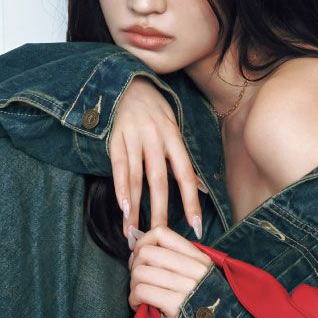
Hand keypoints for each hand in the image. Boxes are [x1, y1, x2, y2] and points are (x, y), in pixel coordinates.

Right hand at [109, 76, 206, 242]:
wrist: (129, 82)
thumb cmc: (155, 112)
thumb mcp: (174, 130)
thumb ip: (183, 161)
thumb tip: (203, 189)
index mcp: (174, 138)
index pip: (186, 176)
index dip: (192, 202)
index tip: (195, 227)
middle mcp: (156, 138)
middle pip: (159, 180)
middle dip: (161, 211)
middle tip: (160, 235)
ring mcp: (134, 137)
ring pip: (137, 178)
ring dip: (135, 207)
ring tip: (134, 231)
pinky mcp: (115, 137)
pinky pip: (118, 166)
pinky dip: (120, 187)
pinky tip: (122, 206)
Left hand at [126, 225, 213, 317]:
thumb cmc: (203, 303)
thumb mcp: (201, 275)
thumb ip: (178, 259)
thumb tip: (142, 248)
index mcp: (199, 258)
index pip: (161, 233)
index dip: (143, 241)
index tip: (140, 255)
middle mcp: (195, 270)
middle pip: (146, 253)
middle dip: (135, 266)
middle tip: (138, 279)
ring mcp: (186, 287)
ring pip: (140, 272)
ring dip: (133, 285)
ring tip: (140, 294)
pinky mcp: (176, 305)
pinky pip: (142, 291)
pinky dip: (134, 299)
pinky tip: (140, 305)